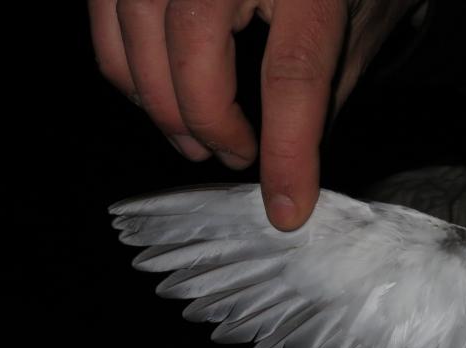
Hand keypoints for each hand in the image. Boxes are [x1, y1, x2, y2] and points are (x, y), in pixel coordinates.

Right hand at [88, 0, 419, 229]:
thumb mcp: (358, 20)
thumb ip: (325, 84)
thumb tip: (289, 159)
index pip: (295, 75)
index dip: (288, 152)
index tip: (286, 209)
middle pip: (194, 59)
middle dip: (210, 127)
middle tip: (236, 160)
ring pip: (137, 44)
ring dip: (164, 110)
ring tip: (200, 141)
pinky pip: (107, 21)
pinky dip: (128, 72)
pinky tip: (161, 95)